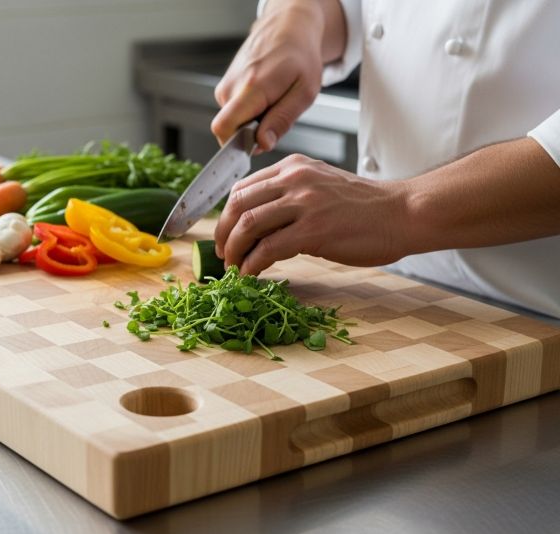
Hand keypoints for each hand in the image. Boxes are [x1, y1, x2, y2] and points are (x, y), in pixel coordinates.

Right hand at [211, 1, 326, 151]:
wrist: (288, 27)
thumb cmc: (300, 56)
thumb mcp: (304, 93)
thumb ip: (281, 121)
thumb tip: (262, 144)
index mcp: (251, 88)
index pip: (223, 128)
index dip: (235, 145)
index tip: (254, 146)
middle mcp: (232, 86)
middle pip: (230, 130)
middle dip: (251, 134)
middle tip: (275, 116)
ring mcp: (225, 86)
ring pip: (233, 122)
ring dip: (253, 122)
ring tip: (272, 102)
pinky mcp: (225, 87)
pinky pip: (234, 112)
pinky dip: (249, 112)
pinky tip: (265, 97)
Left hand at [214, 154, 412, 273]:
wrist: (403, 213)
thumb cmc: (365, 207)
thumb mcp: (320, 187)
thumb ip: (289, 197)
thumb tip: (256, 223)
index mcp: (293, 167)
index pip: (242, 188)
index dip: (226, 216)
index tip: (224, 235)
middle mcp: (294, 179)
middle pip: (238, 205)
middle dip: (223, 233)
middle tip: (222, 254)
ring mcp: (304, 203)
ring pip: (247, 225)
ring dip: (234, 251)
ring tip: (234, 267)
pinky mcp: (313, 230)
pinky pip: (268, 249)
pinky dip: (253, 264)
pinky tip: (252, 274)